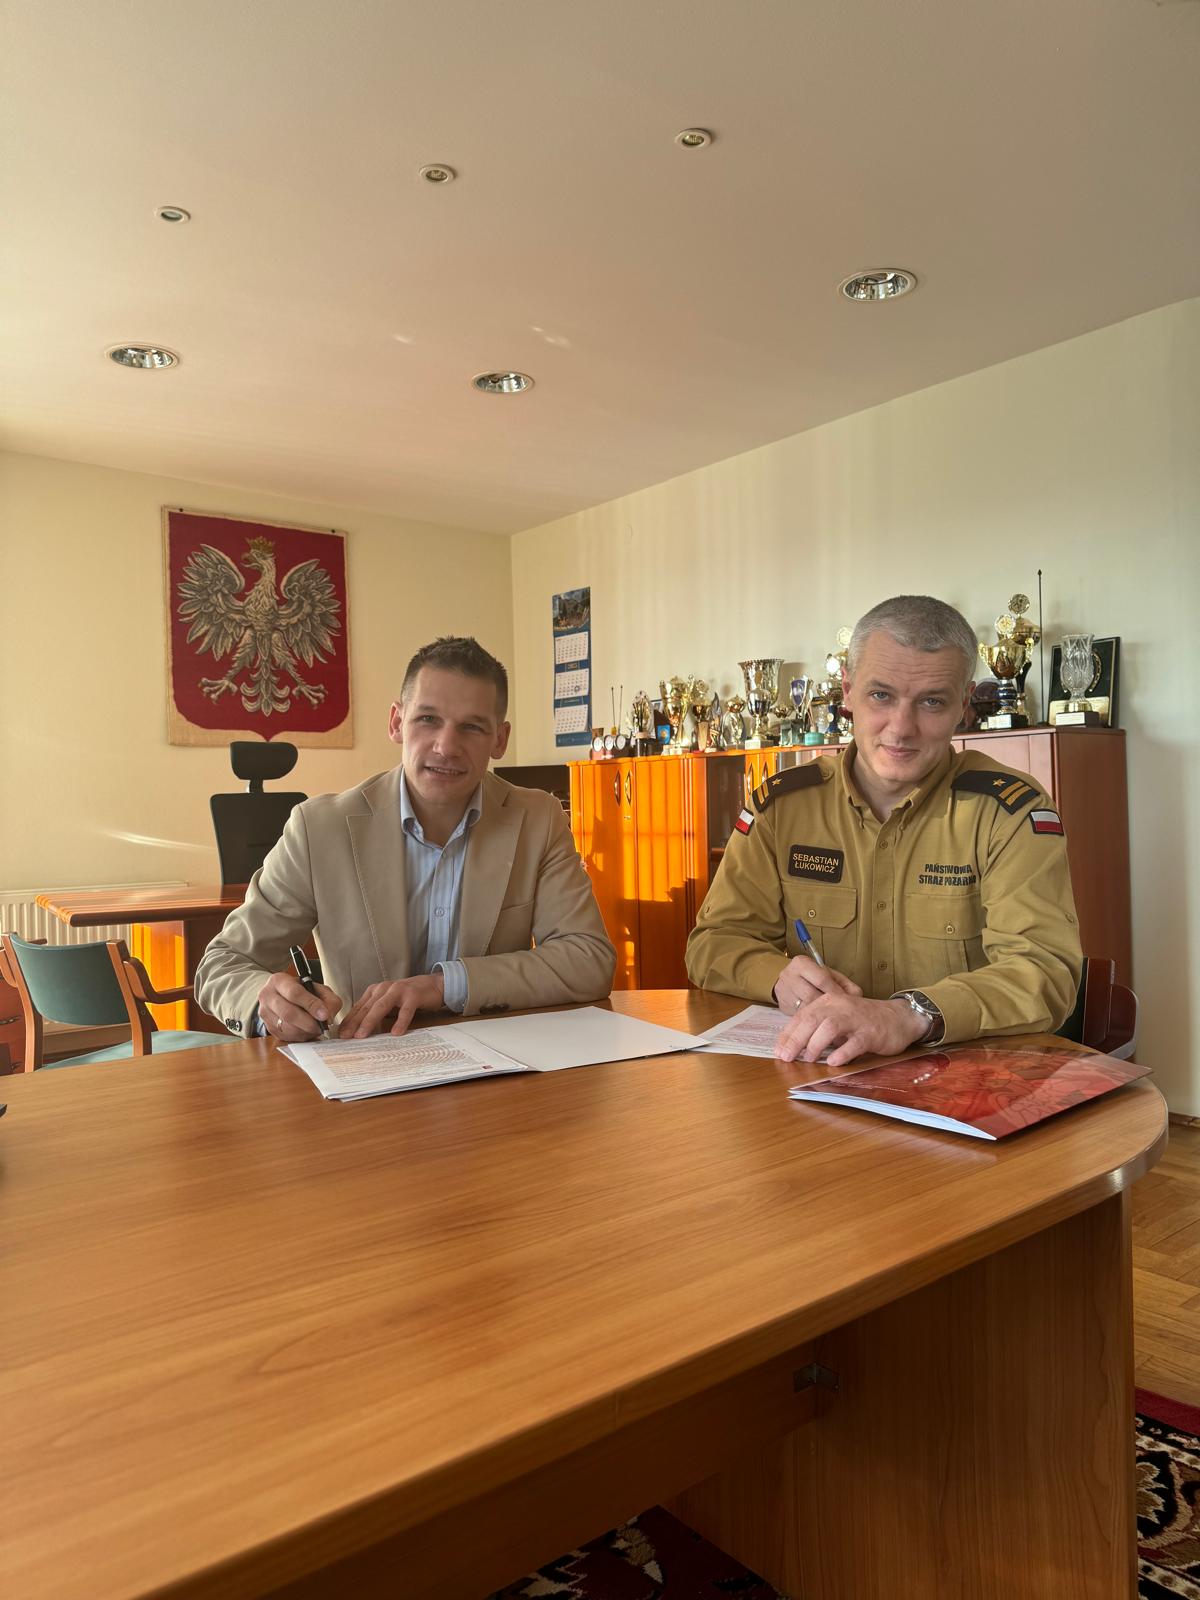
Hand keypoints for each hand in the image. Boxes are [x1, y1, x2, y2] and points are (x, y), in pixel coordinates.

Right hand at [256, 972, 342, 1042]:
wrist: (282, 996)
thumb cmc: (301, 991)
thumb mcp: (316, 987)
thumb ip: (328, 998)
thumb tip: (328, 1016)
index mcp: (279, 981)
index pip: (294, 993)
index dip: (311, 1005)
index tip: (324, 1014)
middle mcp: (268, 996)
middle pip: (288, 1013)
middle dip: (309, 1023)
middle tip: (322, 1026)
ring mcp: (265, 1013)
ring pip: (286, 1028)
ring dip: (305, 1031)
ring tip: (316, 1028)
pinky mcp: (268, 1028)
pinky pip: (286, 1036)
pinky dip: (300, 1036)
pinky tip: (307, 1031)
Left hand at [339, 973, 446, 1039]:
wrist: (432, 985)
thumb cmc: (407, 997)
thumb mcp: (387, 1003)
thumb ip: (375, 1013)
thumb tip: (358, 1031)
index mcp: (375, 991)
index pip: (359, 1007)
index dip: (349, 1020)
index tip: (340, 1034)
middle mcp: (384, 989)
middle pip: (367, 1007)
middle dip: (355, 1023)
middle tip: (346, 1037)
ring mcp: (399, 991)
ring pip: (381, 1007)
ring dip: (370, 1021)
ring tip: (362, 1035)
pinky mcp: (413, 995)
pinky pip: (406, 1010)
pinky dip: (400, 1021)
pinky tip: (396, 1032)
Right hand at [773, 955, 861, 1013]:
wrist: (790, 981)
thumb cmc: (815, 978)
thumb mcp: (830, 975)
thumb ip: (845, 984)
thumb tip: (856, 997)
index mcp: (801, 963)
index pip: (821, 979)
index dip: (836, 991)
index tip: (846, 1001)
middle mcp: (788, 976)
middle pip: (812, 996)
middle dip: (828, 1006)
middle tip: (840, 1013)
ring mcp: (783, 992)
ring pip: (805, 1009)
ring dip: (820, 1016)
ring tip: (833, 1019)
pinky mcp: (782, 1006)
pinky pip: (801, 1017)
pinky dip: (813, 1021)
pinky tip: (822, 1023)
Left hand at [775, 995, 930, 1068]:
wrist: (899, 1017)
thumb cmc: (863, 1020)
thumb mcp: (838, 1018)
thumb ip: (818, 1027)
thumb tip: (794, 1046)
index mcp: (829, 1002)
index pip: (802, 1016)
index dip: (788, 1034)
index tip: (778, 1051)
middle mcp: (840, 1007)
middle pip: (812, 1020)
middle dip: (796, 1040)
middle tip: (786, 1058)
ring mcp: (856, 1019)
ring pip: (830, 1027)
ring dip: (815, 1045)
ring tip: (809, 1059)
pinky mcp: (871, 1033)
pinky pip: (854, 1043)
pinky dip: (842, 1053)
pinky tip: (833, 1063)